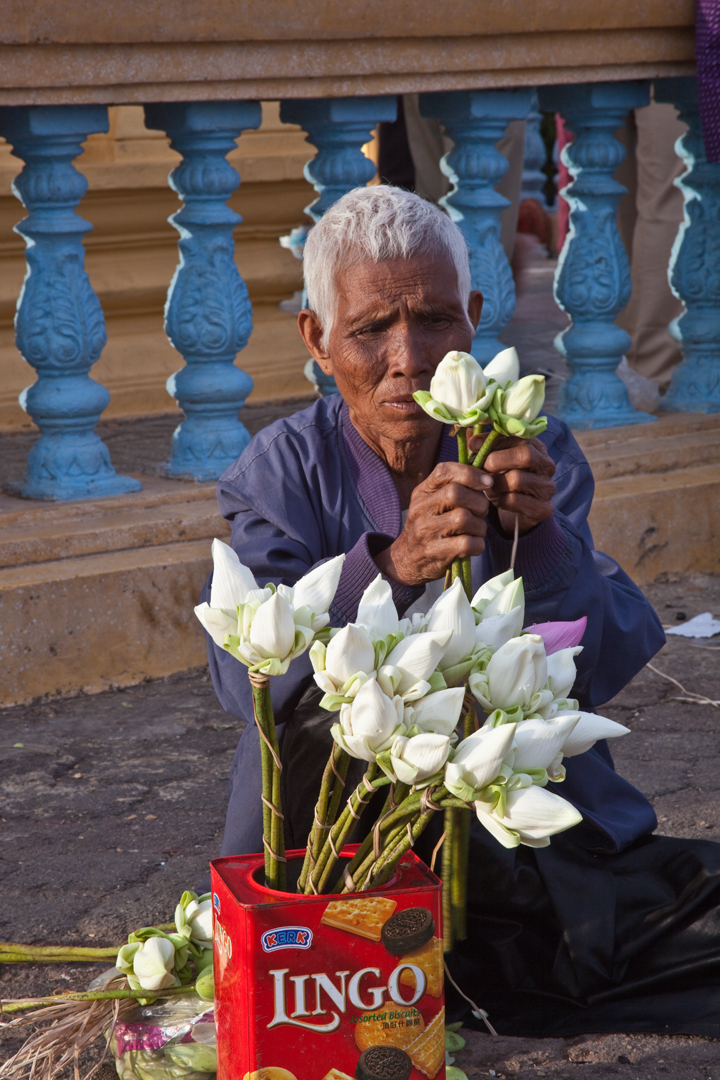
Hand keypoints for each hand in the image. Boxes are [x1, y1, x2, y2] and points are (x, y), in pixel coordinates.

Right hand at [374, 462, 492, 586]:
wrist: (408, 558)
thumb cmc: (430, 525)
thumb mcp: (432, 501)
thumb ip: (453, 486)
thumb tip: (486, 476)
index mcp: (422, 492)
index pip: (444, 471)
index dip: (470, 473)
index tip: (487, 482)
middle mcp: (421, 509)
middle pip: (456, 494)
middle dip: (478, 502)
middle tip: (481, 512)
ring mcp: (426, 531)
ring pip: (464, 519)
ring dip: (480, 526)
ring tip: (476, 530)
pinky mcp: (435, 552)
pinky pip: (467, 543)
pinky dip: (478, 544)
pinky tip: (474, 545)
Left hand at [468, 433, 555, 535]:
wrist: (514, 515)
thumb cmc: (503, 483)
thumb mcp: (492, 463)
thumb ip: (484, 447)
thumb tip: (470, 437)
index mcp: (537, 449)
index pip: (520, 436)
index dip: (495, 440)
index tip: (474, 445)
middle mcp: (547, 466)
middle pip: (526, 455)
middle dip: (497, 460)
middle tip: (481, 467)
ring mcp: (547, 488)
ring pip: (517, 479)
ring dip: (497, 483)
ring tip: (491, 487)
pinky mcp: (543, 508)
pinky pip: (515, 500)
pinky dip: (501, 501)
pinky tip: (500, 502)